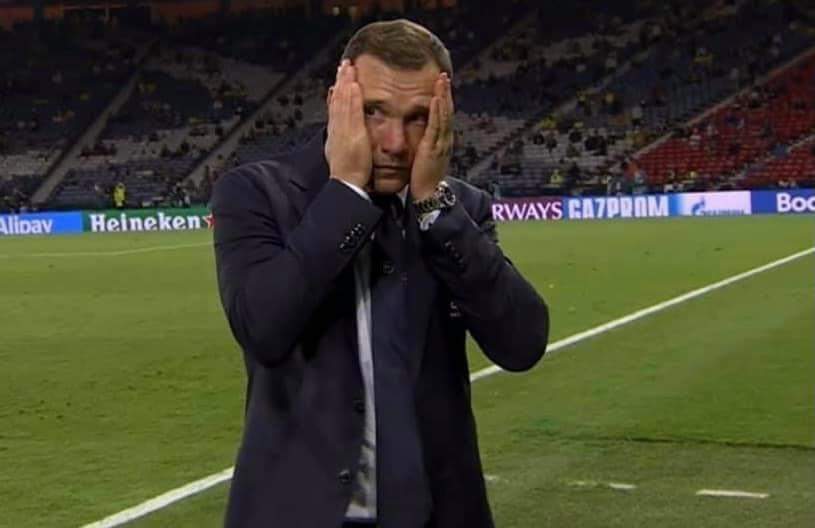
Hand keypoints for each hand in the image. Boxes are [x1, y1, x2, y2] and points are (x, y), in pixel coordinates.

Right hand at [325, 59, 371, 189]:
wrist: (346, 184)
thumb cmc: (348, 174)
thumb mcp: (342, 154)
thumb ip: (344, 143)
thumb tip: (343, 136)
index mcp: (336, 134)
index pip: (335, 108)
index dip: (337, 93)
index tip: (339, 80)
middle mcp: (337, 129)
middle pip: (337, 100)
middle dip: (340, 82)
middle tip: (343, 65)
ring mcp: (343, 129)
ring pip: (342, 102)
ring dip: (345, 83)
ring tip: (348, 68)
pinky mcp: (352, 133)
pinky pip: (351, 111)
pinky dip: (351, 98)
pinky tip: (354, 85)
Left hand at [410, 73, 453, 200]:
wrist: (427, 194)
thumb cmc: (423, 177)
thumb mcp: (426, 156)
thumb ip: (425, 144)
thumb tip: (421, 134)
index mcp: (442, 140)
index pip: (444, 115)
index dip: (444, 99)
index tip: (441, 84)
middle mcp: (445, 139)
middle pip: (447, 111)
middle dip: (446, 93)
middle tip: (444, 75)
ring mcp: (441, 143)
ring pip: (444, 115)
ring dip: (443, 96)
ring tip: (442, 80)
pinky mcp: (433, 148)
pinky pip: (436, 127)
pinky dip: (437, 112)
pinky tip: (436, 99)